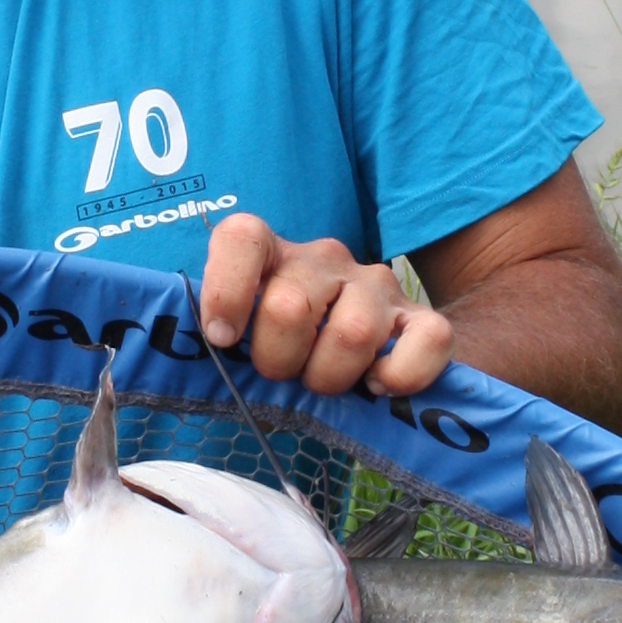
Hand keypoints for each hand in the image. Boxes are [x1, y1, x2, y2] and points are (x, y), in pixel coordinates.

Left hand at [198, 216, 452, 395]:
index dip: (226, 289)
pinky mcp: (423, 317)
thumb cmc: (294, 346)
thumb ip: (225, 333)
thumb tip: (196, 352)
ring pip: (352, 333)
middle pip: (289, 307)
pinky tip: (377, 385)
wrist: (381, 343)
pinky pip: (424, 342)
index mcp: (275, 255)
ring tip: (324, 382)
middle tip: (284, 374)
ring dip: (330, 378)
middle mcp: (326, 260)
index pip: (242, 237)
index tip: (224, 337)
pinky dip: (398, 377)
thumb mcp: (251, 332)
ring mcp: (377, 286)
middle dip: (278, 360)